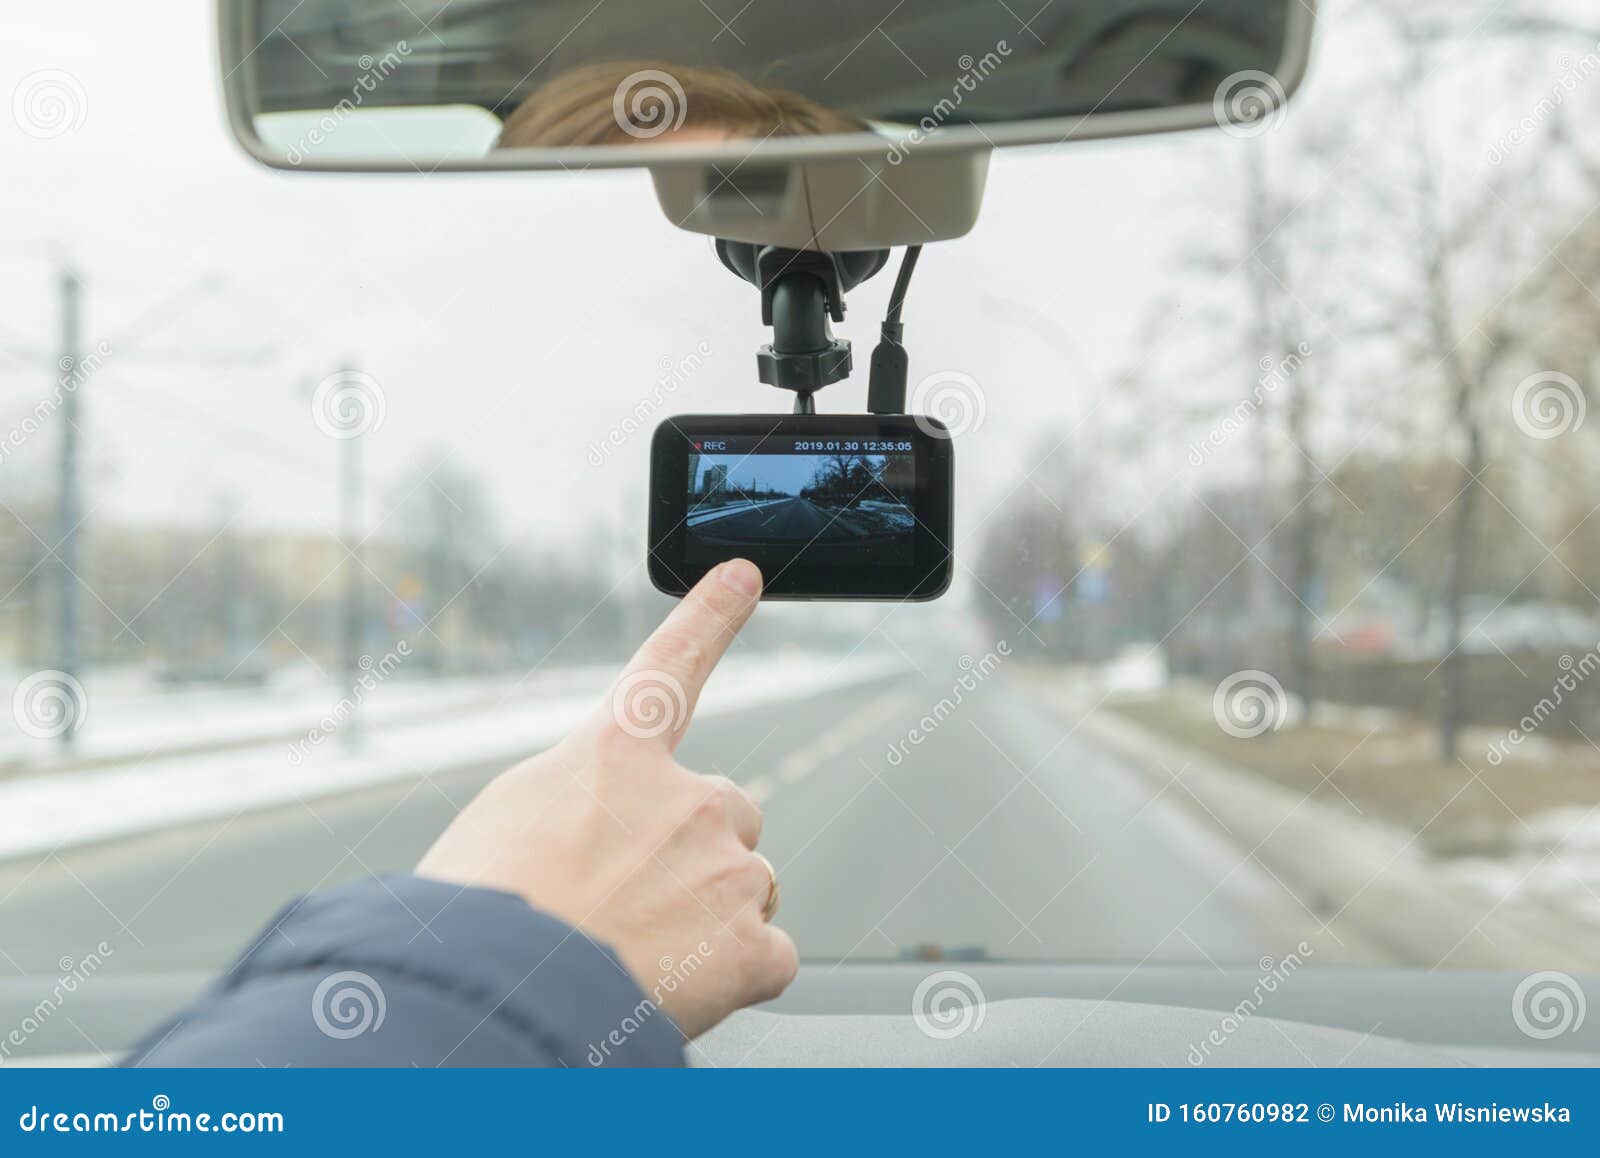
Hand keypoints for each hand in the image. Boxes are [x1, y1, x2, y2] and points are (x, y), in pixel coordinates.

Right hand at [416, 558, 795, 1038]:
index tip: (743, 575)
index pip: (671, 665)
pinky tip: (681, 990)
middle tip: (635, 903)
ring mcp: (727, 868)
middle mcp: (688, 797)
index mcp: (615, 756)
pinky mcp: (750, 943)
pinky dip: (735, 976)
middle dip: (697, 851)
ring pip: (749, 884)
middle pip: (728, 810)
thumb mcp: (505, 824)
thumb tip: (604, 837)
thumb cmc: (482, 917)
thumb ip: (579, 804)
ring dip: (709, 917)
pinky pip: (769, 956)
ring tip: (638, 955)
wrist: (497, 1001)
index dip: (709, 616)